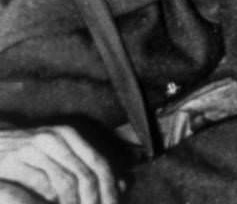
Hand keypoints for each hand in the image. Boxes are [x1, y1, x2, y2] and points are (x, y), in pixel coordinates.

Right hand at [0, 128, 116, 203]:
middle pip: (86, 174)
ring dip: (74, 203)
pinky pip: (41, 187)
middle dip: (94, 199)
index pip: (99, 164)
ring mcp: (35, 148)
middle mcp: (56, 138)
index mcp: (71, 135)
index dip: (109, 188)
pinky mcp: (15, 162)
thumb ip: (89, 168)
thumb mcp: (62, 155)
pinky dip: (51, 202)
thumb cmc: (31, 154)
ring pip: (65, 183)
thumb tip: (125, 184)